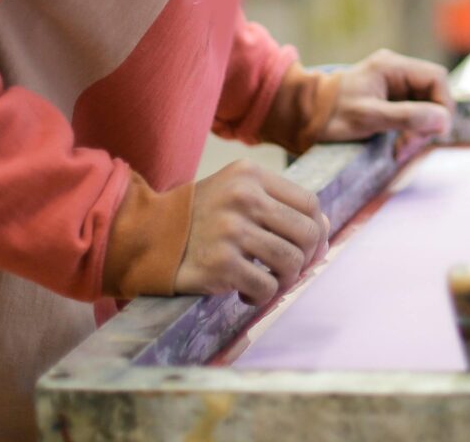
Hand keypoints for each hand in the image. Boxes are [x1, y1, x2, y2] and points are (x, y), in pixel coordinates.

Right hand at [173, 160, 329, 304]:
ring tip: (268, 282)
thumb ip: (277, 204)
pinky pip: (266, 287)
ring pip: (291, 262)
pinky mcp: (221, 264)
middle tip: (290, 271)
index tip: (310, 248)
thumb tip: (324, 230)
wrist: (145, 237)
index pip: (309, 203)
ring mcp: (231, 231)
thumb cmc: (199, 218)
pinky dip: (262, 296)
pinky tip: (245, 293)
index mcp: (250, 174)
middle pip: (307, 233)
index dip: (317, 230)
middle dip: (307, 258)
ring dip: (285, 280)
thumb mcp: (235, 193)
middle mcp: (243, 197)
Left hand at [320, 48, 454, 144]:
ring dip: (419, 130)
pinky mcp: (387, 100)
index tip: (433, 131)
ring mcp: (391, 85)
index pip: (436, 78)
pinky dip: (409, 131)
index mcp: (392, 66)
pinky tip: (397, 146)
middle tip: (409, 146)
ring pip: (424, 106)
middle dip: (429, 121)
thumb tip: (445, 120)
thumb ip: (407, 117)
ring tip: (401, 149)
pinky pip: (411, 113)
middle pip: (432, 93)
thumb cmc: (329, 116)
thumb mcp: (368, 118)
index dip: (442, 105)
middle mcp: (395, 71)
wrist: (300, 118)